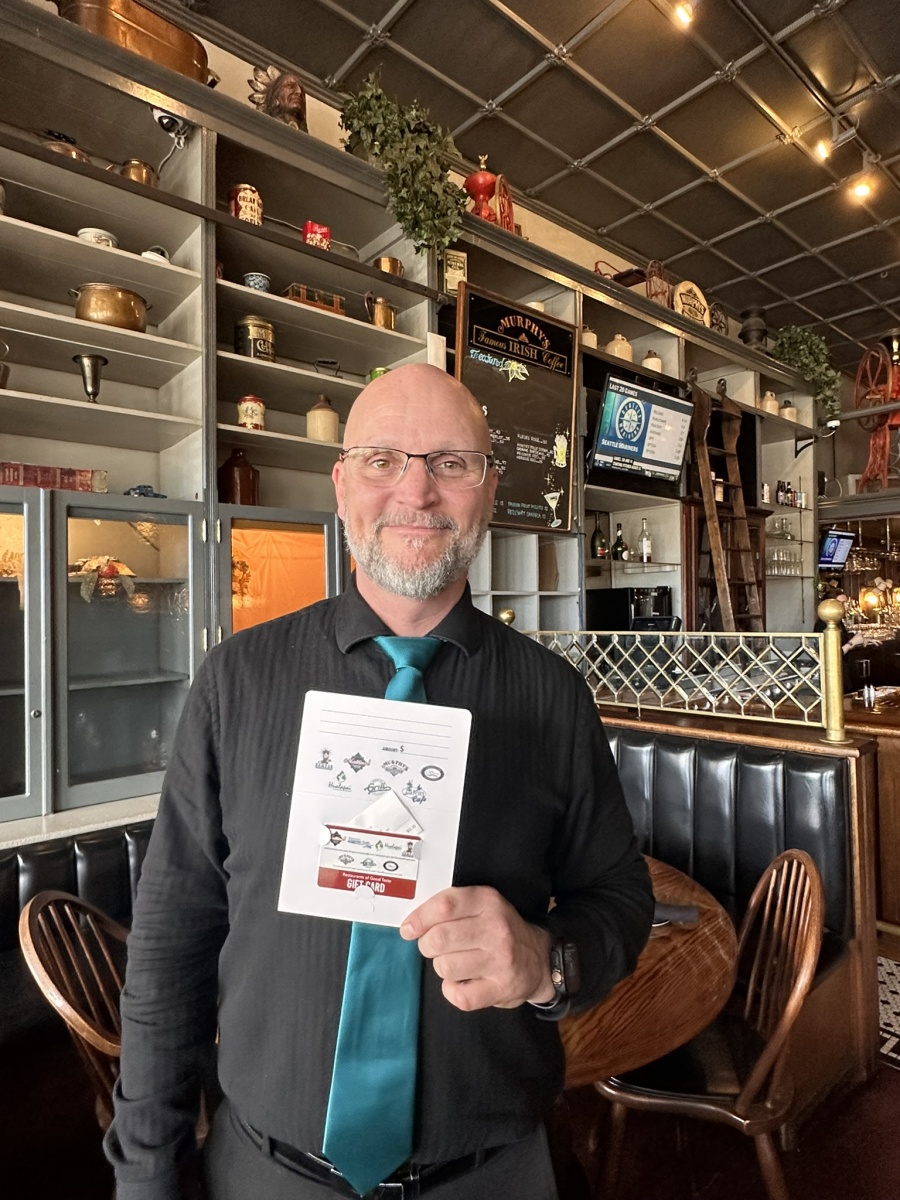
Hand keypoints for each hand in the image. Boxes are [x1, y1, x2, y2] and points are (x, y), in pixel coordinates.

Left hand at [400, 886, 553, 1010]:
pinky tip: (462, 982)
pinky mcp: (501, 989)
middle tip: (435, 947)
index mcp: (488, 901)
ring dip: (442, 967)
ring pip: (445, 967)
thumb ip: (450, 908)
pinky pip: (458, 995)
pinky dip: (453, 991)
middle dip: (428, 945)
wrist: (540, 958)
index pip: (444, 905)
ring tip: (456, 963)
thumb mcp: (482, 905)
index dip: (420, 918)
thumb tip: (410, 925)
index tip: (409, 929)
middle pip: (438, 939)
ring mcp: (501, 960)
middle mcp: (496, 929)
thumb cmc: (499, 930)